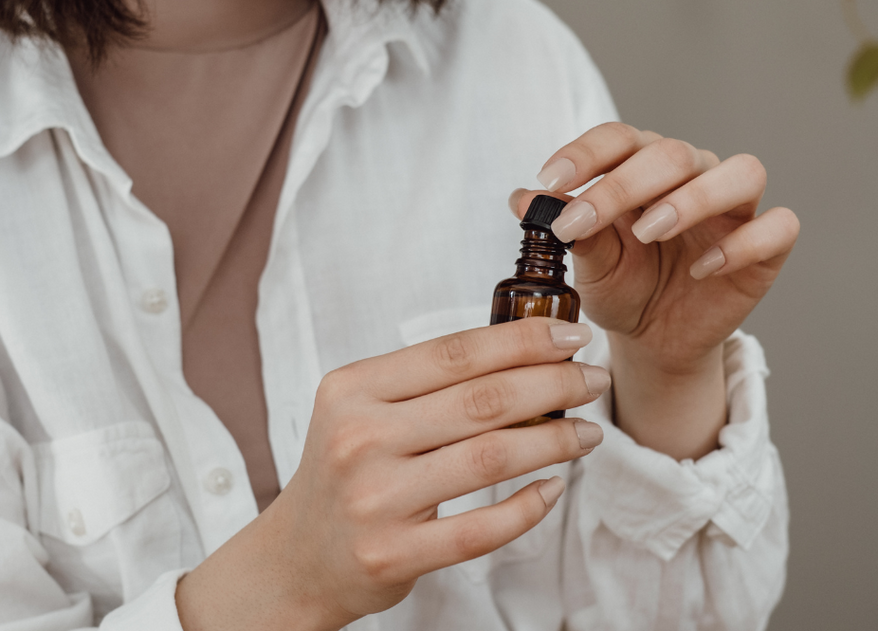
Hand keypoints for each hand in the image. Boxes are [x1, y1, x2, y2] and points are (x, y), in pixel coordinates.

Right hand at [176, 319, 609, 630]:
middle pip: (480, 400)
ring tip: (588, 432)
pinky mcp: (394, 555)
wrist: (298, 554)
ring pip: (489, 458)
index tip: (570, 335)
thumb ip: (423, 382)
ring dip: (554, 441)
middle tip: (593, 380)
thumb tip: (519, 353)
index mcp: (353, 388)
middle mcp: (360, 437)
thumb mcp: (361, 407)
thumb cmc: (344, 468)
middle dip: (552, 385)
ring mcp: (376, 499)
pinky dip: (527, 507)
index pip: (453, 352)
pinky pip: (480, 528)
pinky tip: (553, 488)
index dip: (521, 340)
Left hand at [512, 123, 798, 458]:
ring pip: (740, 173)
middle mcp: (692, 174)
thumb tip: (523, 199)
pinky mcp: (766, 248)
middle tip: (581, 222)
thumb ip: (565, 226)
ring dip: (692, 198)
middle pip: (672, 153)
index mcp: (642, 165)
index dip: (585, 152)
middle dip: (622, 185)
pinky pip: (778, 227)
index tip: (550, 180)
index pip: (620, 137)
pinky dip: (744, 243)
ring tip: (648, 232)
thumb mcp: (587, 261)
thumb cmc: (620, 284)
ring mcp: (735, 208)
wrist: (653, 338)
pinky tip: (703, 268)